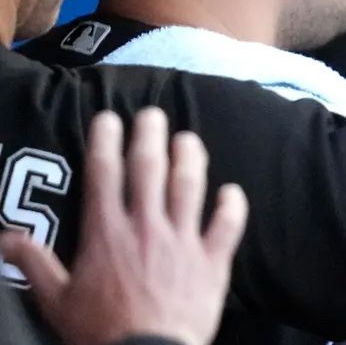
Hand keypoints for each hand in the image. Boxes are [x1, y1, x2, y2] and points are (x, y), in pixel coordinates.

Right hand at [1, 110, 246, 344]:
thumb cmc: (98, 330)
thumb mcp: (55, 298)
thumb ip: (33, 262)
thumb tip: (3, 237)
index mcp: (107, 232)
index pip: (104, 174)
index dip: (106, 141)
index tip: (108, 117)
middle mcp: (146, 226)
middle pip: (149, 169)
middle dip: (150, 136)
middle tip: (153, 113)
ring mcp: (183, 240)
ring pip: (190, 187)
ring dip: (190, 158)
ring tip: (187, 138)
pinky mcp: (212, 260)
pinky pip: (227, 225)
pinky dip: (232, 205)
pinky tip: (232, 190)